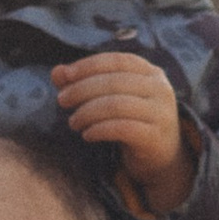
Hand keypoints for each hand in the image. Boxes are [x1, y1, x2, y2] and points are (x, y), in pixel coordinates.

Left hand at [52, 51, 191, 212]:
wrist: (161, 158)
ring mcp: (161, 113)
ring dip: (88, 112)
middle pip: (114, 82)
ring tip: (73, 122)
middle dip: (82, 89)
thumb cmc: (133, 122)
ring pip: (116, 105)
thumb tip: (57, 72)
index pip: (116, 61)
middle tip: (62, 101)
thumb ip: (85, 83)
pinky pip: (122, 128)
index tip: (64, 76)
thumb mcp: (111, 99)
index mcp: (151, 73)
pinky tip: (87, 135)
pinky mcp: (155, 137)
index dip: (88, 66)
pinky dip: (99, 130)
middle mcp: (160, 89)